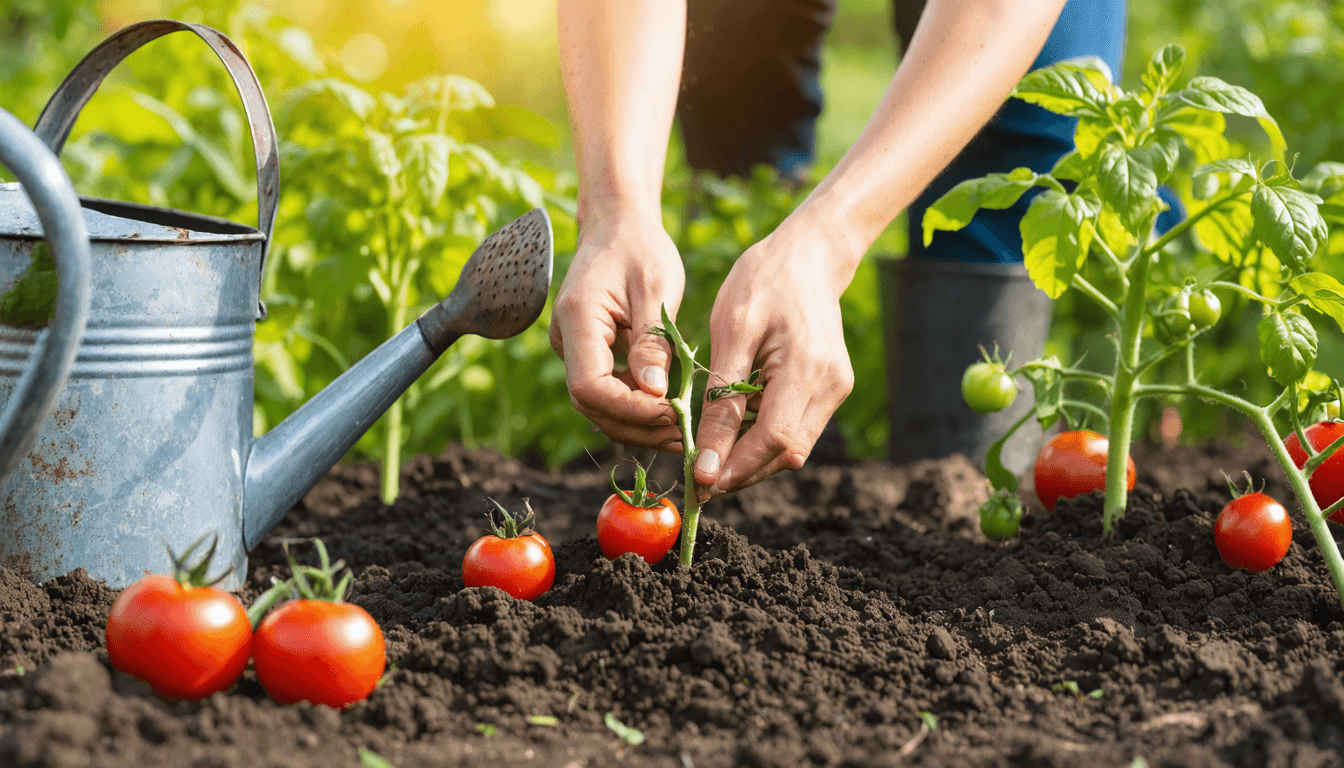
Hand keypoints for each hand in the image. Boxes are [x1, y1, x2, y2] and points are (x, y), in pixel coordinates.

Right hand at [549, 213, 685, 448]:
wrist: (618, 226)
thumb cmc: (640, 247)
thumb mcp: (656, 287)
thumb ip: (653, 342)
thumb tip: (656, 395)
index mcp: (577, 318)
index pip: (590, 386)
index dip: (629, 408)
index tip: (671, 411)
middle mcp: (567, 339)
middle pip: (591, 405)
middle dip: (637, 425)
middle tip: (684, 435)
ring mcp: (574, 350)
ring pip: (598, 407)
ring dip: (638, 424)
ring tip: (682, 432)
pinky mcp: (590, 355)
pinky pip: (608, 393)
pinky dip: (637, 410)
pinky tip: (670, 414)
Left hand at [692, 215, 858, 497]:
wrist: (808, 254)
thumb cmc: (762, 282)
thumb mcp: (731, 332)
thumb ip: (721, 399)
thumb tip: (708, 458)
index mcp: (807, 366)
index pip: (774, 438)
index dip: (737, 467)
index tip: (700, 482)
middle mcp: (831, 386)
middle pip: (786, 453)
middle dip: (742, 471)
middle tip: (699, 477)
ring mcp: (836, 389)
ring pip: (792, 448)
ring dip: (752, 458)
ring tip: (710, 454)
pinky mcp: (831, 390)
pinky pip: (795, 428)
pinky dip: (763, 438)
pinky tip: (734, 428)